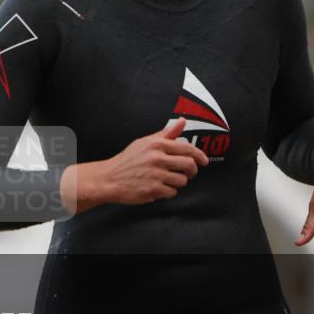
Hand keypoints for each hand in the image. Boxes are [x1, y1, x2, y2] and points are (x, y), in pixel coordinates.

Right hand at [60, 117, 208, 213]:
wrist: (109, 178)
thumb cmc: (127, 160)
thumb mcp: (145, 142)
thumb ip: (166, 134)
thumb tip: (182, 122)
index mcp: (156, 144)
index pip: (187, 148)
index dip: (199, 155)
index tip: (204, 160)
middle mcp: (157, 158)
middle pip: (189, 165)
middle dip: (192, 171)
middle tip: (188, 172)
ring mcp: (155, 174)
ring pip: (182, 180)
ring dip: (178, 182)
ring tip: (166, 179)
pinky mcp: (153, 189)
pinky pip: (172, 192)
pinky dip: (168, 191)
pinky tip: (158, 187)